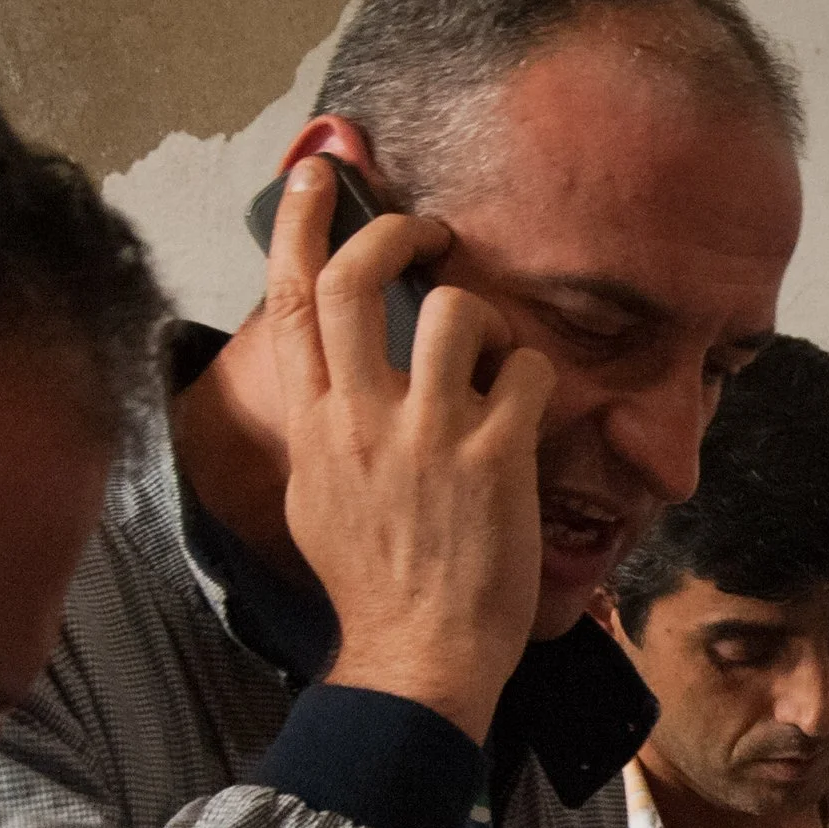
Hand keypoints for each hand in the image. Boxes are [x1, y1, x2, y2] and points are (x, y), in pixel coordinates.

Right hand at [262, 156, 553, 743]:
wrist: (418, 653)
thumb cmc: (373, 582)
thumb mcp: (317, 496)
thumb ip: (322, 425)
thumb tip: (328, 370)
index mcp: (312, 426)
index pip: (292, 301)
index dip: (301, 223)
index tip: (317, 174)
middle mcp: (361, 420)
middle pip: (357, 280)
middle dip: (394, 232)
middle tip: (428, 232)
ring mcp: (428, 436)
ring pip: (455, 311)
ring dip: (484, 317)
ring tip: (493, 358)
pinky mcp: (493, 458)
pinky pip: (527, 369)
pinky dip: (537, 376)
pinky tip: (532, 410)